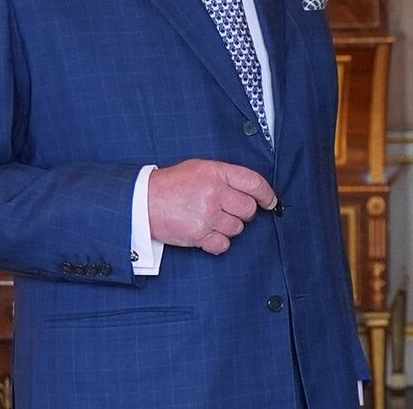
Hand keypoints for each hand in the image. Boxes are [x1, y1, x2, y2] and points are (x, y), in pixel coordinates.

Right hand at [148, 159, 276, 254]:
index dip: (267, 194)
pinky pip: (223, 244)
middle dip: (243, 212)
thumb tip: (252, 189)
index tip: (270, 201)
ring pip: (237, 228)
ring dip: (229, 226)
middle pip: (248, 209)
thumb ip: (226, 176)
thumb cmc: (172, 184)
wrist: (142, 201)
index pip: (254, 183)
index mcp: (218, 173)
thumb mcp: (200, 168)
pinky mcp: (198, 235)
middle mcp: (215, 194)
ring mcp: (207, 216)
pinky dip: (219, 242)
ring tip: (213, 219)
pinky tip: (209, 233)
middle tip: (229, 210)